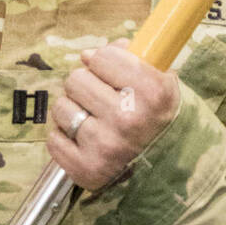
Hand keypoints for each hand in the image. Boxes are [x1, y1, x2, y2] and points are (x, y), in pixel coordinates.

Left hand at [47, 38, 180, 192]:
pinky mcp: (87, 169)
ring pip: (61, 106)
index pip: (103, 56)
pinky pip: (54, 138)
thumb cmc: (158, 116)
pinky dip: (65, 137)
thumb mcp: (160, 81)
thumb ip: (127, 57)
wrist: (171, 166)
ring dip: (74, 110)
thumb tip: (87, 55)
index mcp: (152, 92)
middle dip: (87, 85)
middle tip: (103, 98)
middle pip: (76, 79)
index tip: (114, 73)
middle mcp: (129, 119)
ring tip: (94, 120)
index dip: (106, 61)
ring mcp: (106, 146)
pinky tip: (85, 140)